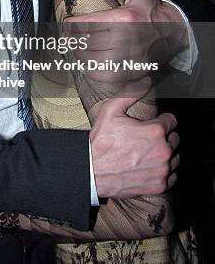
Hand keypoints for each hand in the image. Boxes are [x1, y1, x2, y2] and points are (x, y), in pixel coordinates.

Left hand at [64, 0, 186, 81]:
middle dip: (74, 38)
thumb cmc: (150, 8)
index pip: (89, 22)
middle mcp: (126, 38)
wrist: (174, 31)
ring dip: (80, 54)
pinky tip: (87, 62)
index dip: (73, 23)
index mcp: (125, 17)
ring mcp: (129, 57)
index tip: (67, 22)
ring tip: (76, 48)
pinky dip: (91, 70)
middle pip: (88, 41)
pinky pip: (104, 74)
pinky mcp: (132, 71)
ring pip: (93, 58)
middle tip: (69, 35)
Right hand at [90, 83, 178, 198]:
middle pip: (175, 139)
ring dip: (166, 154)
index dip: (162, 120)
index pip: (172, 121)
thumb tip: (142, 83)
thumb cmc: (101, 142)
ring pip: (175, 158)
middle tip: (148, 138)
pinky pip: (172, 176)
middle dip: (164, 137)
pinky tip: (152, 166)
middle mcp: (162, 150)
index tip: (156, 123)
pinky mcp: (159, 185)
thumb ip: (129, 94)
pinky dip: (165, 172)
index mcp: (154, 131)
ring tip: (149, 152)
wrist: (92, 171)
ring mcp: (162, 169)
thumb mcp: (110, 110)